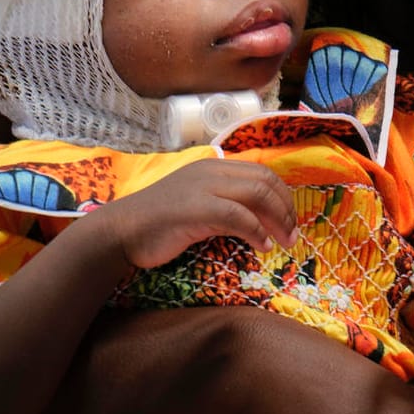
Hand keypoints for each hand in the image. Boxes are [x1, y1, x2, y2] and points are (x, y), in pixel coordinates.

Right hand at [88, 158, 297, 269]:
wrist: (121, 232)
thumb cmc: (158, 224)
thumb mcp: (197, 203)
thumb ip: (225, 202)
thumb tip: (260, 218)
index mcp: (213, 167)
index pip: (262, 173)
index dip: (283, 196)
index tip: (290, 220)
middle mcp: (211, 171)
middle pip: (265, 182)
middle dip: (286, 209)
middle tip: (293, 235)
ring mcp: (203, 187)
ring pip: (257, 195)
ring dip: (277, 221)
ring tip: (284, 242)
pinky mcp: (195, 208)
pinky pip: (238, 216)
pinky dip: (256, 232)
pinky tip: (262, 246)